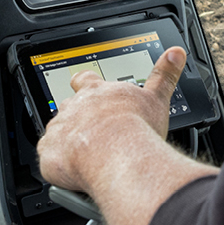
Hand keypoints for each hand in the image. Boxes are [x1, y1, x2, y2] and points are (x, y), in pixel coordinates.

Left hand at [36, 47, 185, 193]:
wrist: (121, 154)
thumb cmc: (138, 128)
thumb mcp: (157, 97)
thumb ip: (164, 74)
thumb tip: (176, 53)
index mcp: (97, 92)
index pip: (85, 80)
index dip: (84, 85)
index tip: (87, 88)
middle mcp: (75, 107)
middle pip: (67, 107)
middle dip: (75, 118)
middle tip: (91, 133)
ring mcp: (60, 129)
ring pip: (56, 132)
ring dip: (66, 142)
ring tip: (84, 158)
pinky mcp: (49, 152)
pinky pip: (47, 157)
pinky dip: (57, 164)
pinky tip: (71, 172)